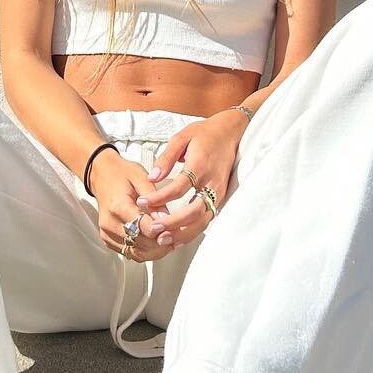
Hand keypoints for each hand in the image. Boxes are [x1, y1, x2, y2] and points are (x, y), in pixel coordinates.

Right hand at [92, 152, 178, 262]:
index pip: (142, 227)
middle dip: (161, 242)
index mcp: (118, 206)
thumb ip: (154, 198)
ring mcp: (107, 233)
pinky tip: (156, 241)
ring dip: (155, 250)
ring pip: (136, 253)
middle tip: (176, 235)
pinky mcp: (108, 239)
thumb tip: (165, 217)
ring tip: (169, 239)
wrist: (102, 175)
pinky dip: (145, 251)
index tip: (174, 228)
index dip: (161, 231)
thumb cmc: (121, 174)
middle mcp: (110, 223)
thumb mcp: (141, 177)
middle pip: (141, 244)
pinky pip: (130, 253)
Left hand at [135, 108, 248, 248]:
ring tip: (163, 239)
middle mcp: (212, 182)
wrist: (230, 133)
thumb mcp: (182, 137)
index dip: (160, 197)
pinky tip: (177, 238)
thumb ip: (166, 158)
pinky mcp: (220, 199)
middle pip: (193, 210)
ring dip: (183, 233)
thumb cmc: (204, 134)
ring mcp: (218, 193)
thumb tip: (152, 176)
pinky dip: (192, 232)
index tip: (142, 202)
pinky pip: (206, 220)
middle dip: (172, 222)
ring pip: (202, 220)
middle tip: (152, 228)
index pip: (179, 187)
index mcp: (200, 165)